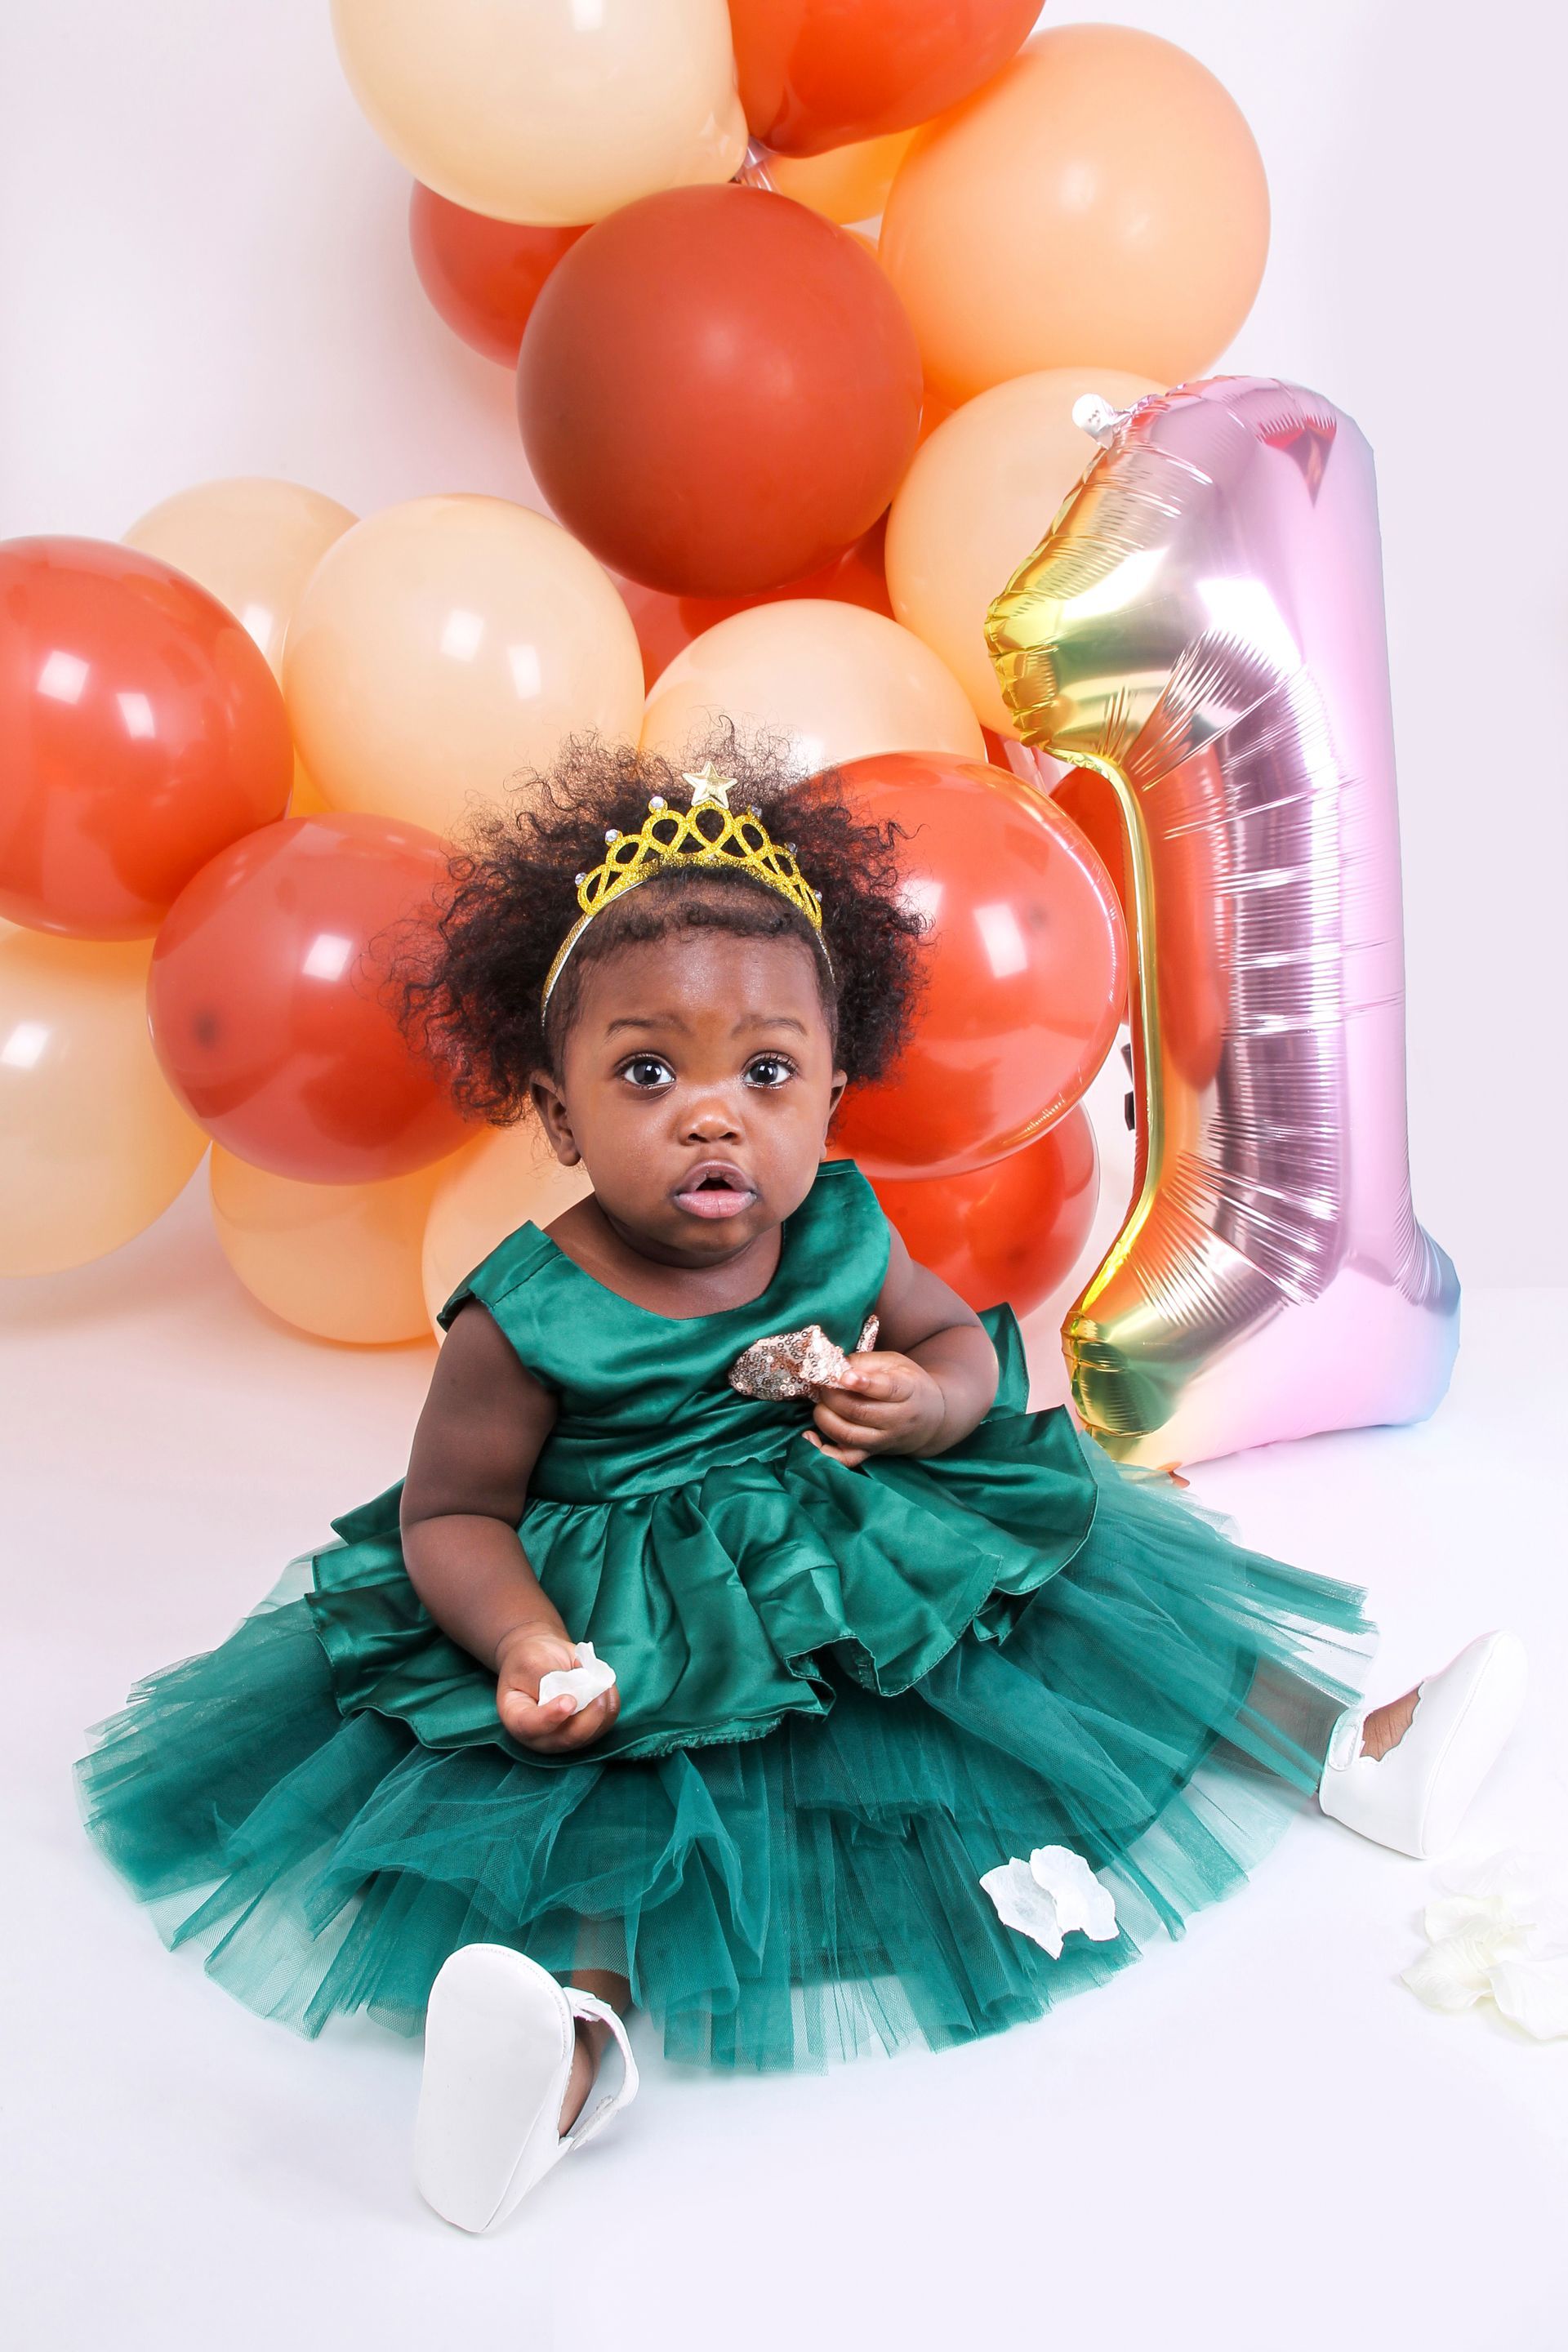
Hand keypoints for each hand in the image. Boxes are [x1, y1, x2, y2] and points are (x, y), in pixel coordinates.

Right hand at [495, 1624, 620, 1754]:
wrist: (543, 1659)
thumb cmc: (530, 1659)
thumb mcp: (530, 1662)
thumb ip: (547, 1681)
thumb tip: (574, 1697)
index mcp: (517, 1719)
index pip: (531, 1726)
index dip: (551, 1716)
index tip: (568, 1701)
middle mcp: (540, 1736)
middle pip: (570, 1737)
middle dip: (588, 1711)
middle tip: (592, 1679)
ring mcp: (565, 1738)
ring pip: (594, 1730)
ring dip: (601, 1699)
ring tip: (590, 1673)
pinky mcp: (587, 1731)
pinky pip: (607, 1720)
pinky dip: (609, 1699)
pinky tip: (599, 1682)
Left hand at [804, 1350, 947, 1466]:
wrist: (930, 1420)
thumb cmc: (908, 1384)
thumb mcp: (895, 1363)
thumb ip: (866, 1363)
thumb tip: (834, 1367)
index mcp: (907, 1391)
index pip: (887, 1389)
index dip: (864, 1383)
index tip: (845, 1376)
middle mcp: (897, 1420)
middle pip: (860, 1412)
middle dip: (833, 1397)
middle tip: (824, 1384)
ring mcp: (883, 1440)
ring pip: (848, 1435)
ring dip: (825, 1417)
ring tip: (821, 1403)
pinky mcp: (870, 1454)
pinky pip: (845, 1459)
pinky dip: (823, 1451)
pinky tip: (809, 1436)